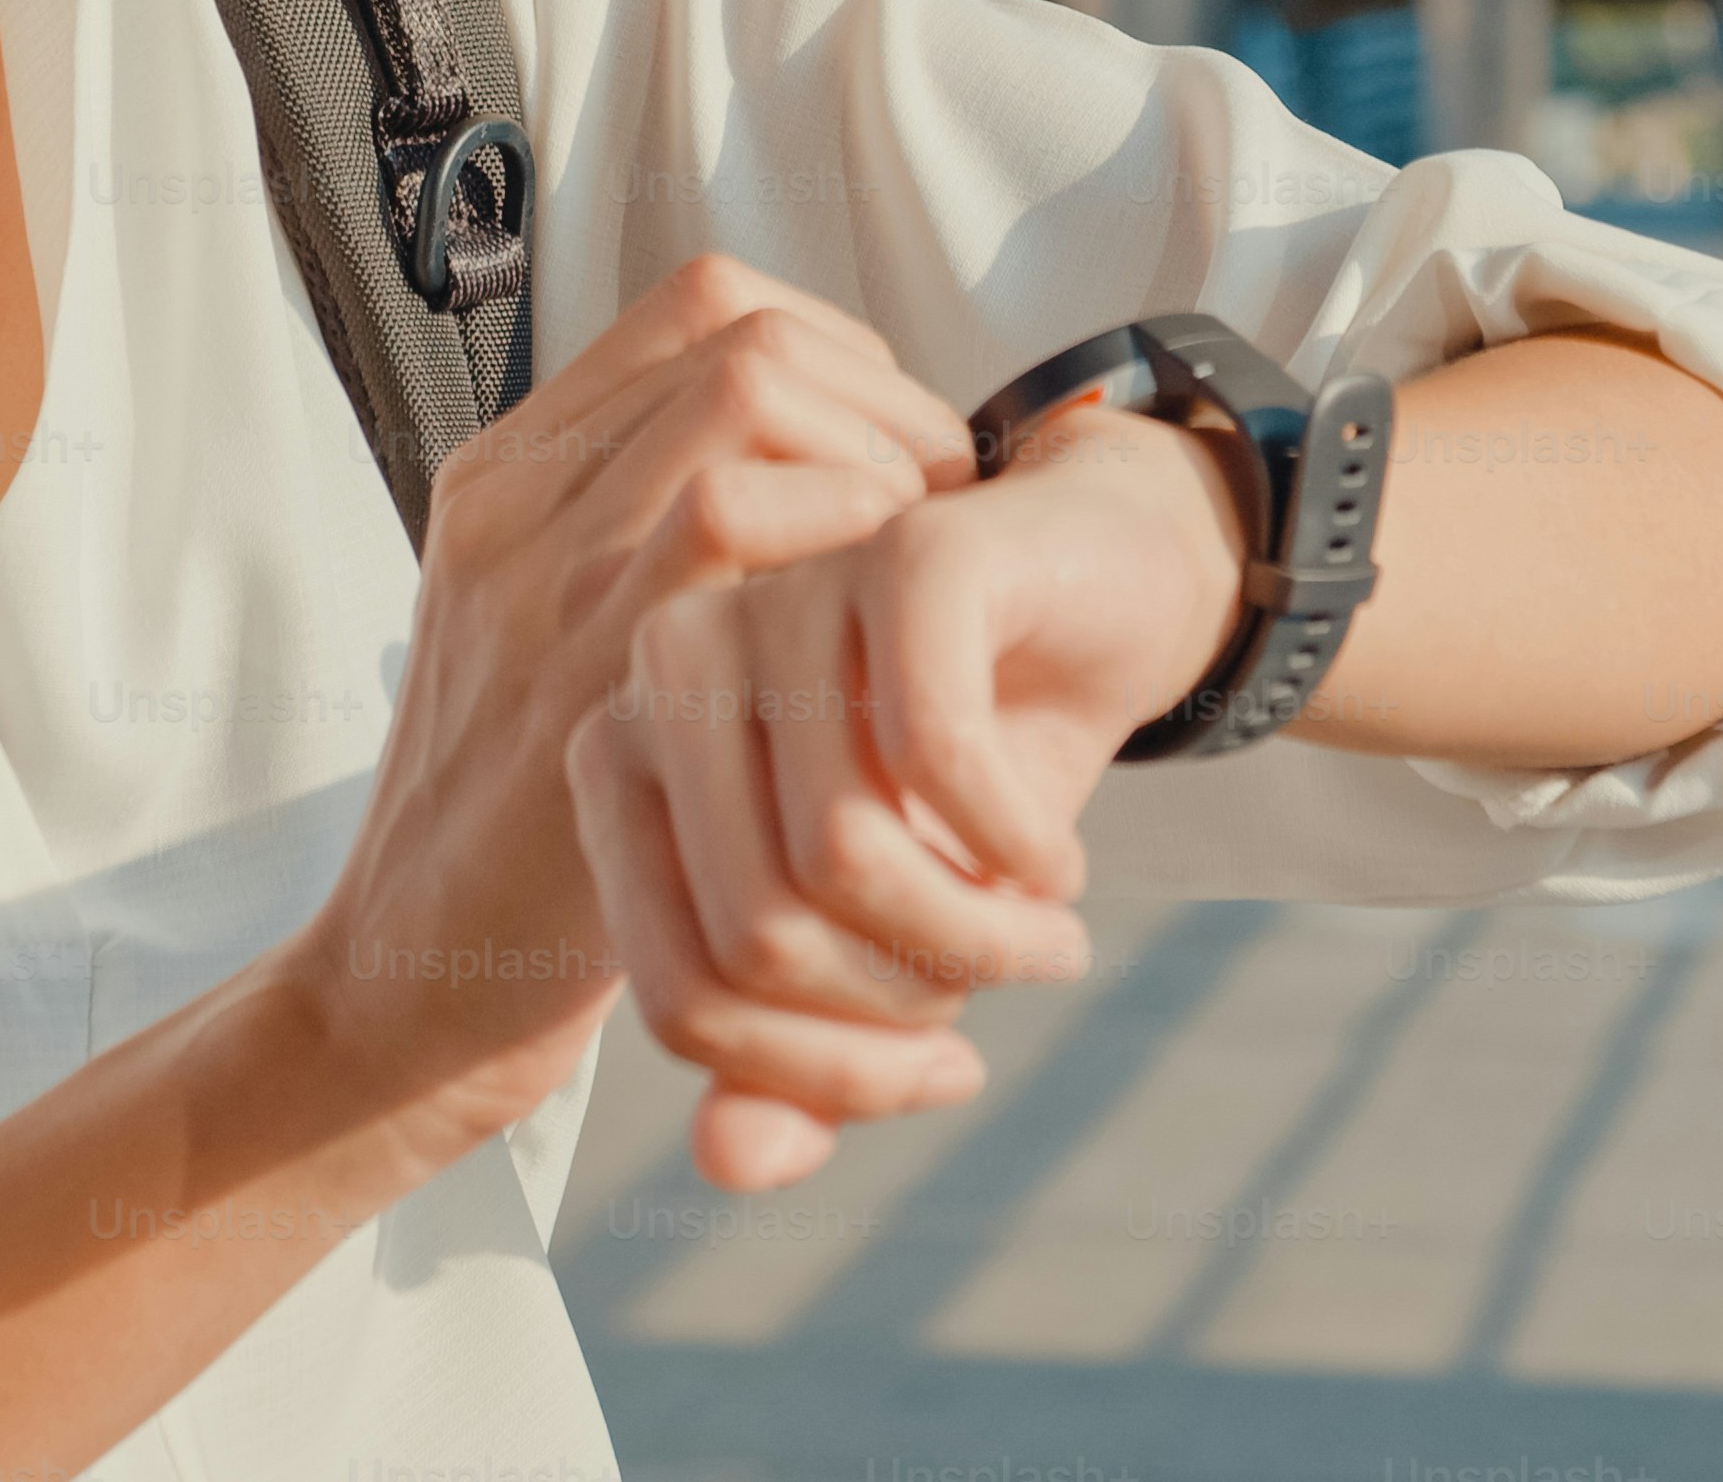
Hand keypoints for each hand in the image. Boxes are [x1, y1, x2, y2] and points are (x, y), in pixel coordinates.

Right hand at [269, 254, 975, 1149]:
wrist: (407, 976)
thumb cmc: (517, 827)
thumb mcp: (544, 648)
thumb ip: (628, 553)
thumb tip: (802, 473)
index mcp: (505, 481)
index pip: (700, 308)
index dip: (834, 355)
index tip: (889, 453)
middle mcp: (515, 504)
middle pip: (740, 331)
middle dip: (879, 400)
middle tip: (937, 512)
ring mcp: (544, 577)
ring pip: (742, 392)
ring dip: (877, 456)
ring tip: (923, 564)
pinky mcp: (586, 671)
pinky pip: (726, 518)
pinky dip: (838, 534)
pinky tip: (882, 627)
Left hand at [568, 389, 1251, 1188]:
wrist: (1096, 589)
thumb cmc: (961, 776)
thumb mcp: (885, 940)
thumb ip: (797, 1061)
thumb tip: (733, 1165)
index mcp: (626, 763)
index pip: (684, 1000)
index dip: (824, 1075)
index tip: (948, 1069)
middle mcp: (672, 671)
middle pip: (757, 942)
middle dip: (911, 1006)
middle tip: (1016, 979)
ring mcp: (777, 597)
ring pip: (842, 858)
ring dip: (981, 936)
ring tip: (1049, 927)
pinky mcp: (897, 558)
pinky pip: (933, 757)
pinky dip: (1018, 846)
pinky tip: (1055, 858)